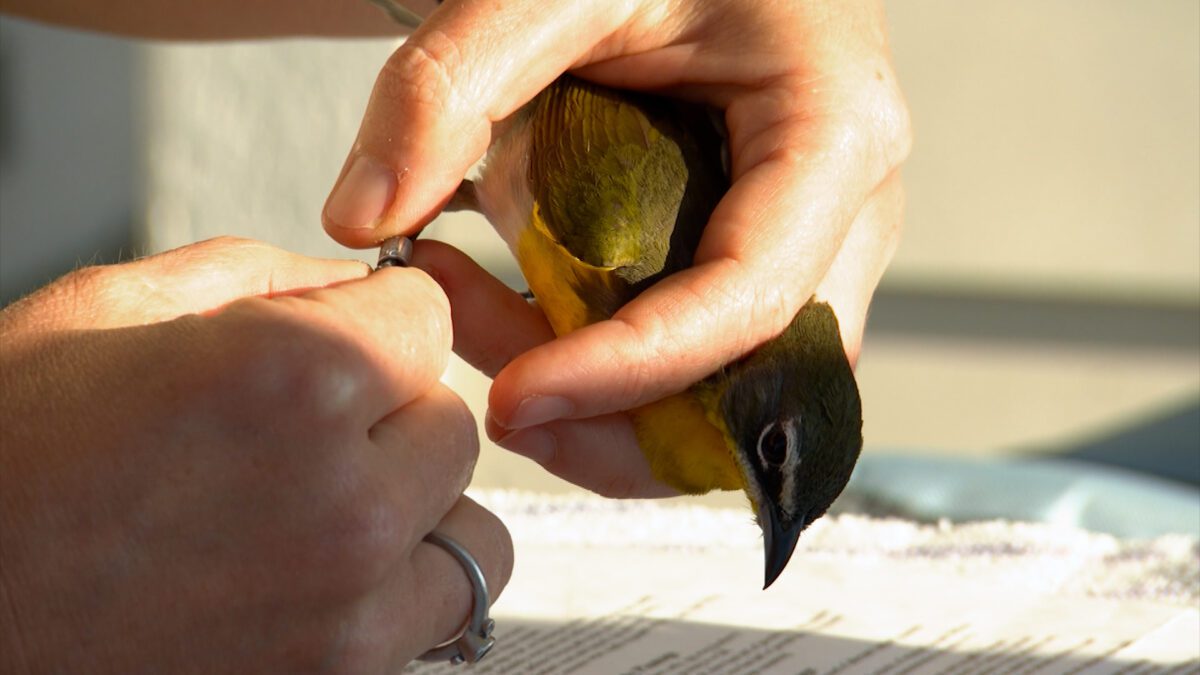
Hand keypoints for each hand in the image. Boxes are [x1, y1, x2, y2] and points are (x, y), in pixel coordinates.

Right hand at [0, 237, 511, 671]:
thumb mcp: (103, 313)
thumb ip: (258, 276)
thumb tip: (353, 286)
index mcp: (291, 381)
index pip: (430, 319)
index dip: (377, 319)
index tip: (344, 336)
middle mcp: (341, 502)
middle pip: (452, 424)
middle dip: (391, 413)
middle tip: (305, 427)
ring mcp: (347, 609)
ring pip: (472, 531)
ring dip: (417, 509)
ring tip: (325, 506)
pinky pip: (439, 616)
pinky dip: (401, 590)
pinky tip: (319, 571)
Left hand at [323, 0, 909, 495]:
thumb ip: (447, 84)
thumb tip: (364, 218)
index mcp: (832, 130)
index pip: (749, 297)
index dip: (632, 371)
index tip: (515, 397)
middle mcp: (845, 208)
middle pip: (755, 380)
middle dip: (620, 416)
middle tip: (493, 384)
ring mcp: (811, 245)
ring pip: (729, 391)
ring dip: (606, 401)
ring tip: (482, 316)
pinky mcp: (763, 261)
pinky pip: (703, 359)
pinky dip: (610, 367)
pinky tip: (522, 310)